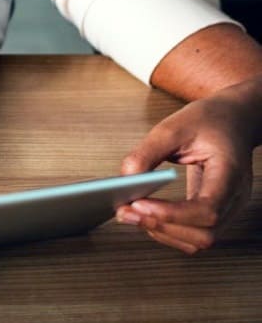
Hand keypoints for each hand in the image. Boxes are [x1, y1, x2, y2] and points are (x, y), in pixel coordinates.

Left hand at [116, 78, 261, 253]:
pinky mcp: (216, 212)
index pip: (208, 209)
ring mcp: (228, 208)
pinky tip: (146, 216)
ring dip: (162, 233)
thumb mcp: (173, 127)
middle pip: (204, 233)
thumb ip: (147, 153)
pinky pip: (194, 235)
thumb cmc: (207, 121)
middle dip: (161, 226)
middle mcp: (235, 197)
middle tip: (125, 211)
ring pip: (199, 240)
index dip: (172, 214)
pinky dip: (168, 232)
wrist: (232, 120)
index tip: (139, 204)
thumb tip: (125, 180)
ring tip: (130, 214)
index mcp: (230, 172)